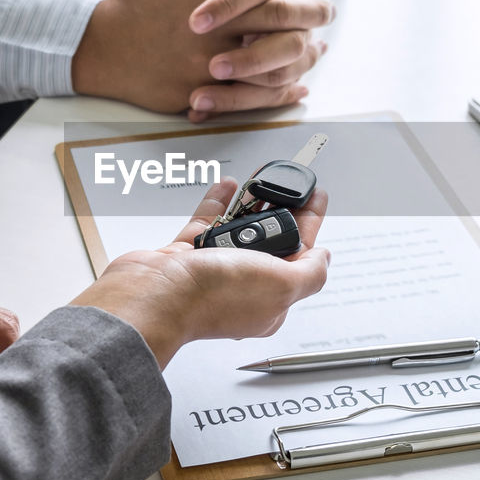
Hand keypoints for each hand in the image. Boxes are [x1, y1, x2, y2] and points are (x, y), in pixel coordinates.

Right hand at [71, 178, 330, 367]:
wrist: (154, 294)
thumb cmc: (212, 296)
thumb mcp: (281, 285)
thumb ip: (310, 273)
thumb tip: (325, 259)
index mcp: (271, 301)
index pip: (300, 259)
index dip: (311, 226)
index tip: (316, 198)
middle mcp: (242, 287)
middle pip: (271, 241)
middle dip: (282, 210)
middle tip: (291, 183)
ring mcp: (213, 270)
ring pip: (238, 229)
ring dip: (251, 203)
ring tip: (262, 178)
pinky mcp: (185, 256)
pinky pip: (206, 223)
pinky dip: (218, 202)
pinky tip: (228, 186)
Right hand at [72, 0, 332, 115]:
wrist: (104, 50)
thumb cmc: (137, 2)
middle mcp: (208, 15)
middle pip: (277, 6)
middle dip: (310, 9)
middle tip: (327, 10)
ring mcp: (205, 54)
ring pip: (271, 51)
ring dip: (302, 50)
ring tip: (318, 47)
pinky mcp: (201, 87)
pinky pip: (253, 90)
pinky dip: (281, 89)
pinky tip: (298, 85)